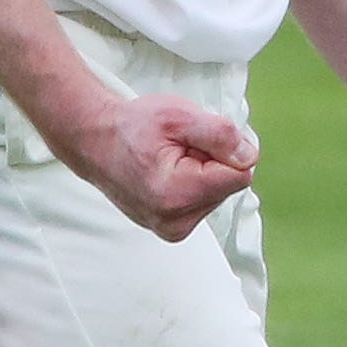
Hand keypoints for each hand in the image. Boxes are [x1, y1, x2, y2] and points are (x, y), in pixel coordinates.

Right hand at [63, 92, 258, 242]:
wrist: (96, 142)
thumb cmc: (133, 126)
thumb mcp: (179, 115)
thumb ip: (220, 134)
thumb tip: (250, 157)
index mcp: (177, 194)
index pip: (239, 175)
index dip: (226, 149)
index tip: (196, 140)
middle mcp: (175, 221)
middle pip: (228, 185)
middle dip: (212, 160)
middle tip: (178, 147)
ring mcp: (172, 230)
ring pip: (218, 194)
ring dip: (202, 171)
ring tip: (170, 158)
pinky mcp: (172, 230)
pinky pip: (203, 202)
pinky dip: (193, 184)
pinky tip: (168, 172)